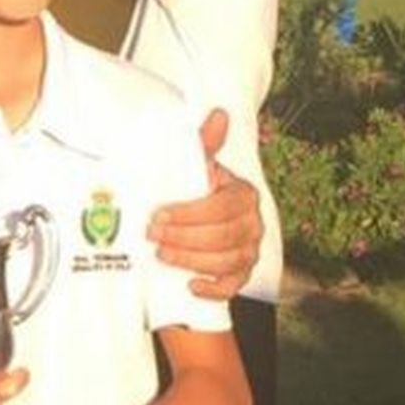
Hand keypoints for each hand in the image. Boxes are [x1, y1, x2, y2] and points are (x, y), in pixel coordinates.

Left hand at [147, 109, 261, 299]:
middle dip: (185, 237)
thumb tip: (218, 115)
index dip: (189, 214)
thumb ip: (204, 143)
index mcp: (243, 194)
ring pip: (228, 261)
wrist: (192, 216)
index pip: (222, 207)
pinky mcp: (241, 273)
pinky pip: (234, 286)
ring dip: (192, 260)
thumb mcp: (196, 165)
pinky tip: (190, 285)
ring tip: (162, 254)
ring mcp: (249, 249)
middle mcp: (252, 223)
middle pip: (225, 236)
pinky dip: (213, 289)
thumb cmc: (193, 188)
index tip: (158, 216)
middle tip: (153, 235)